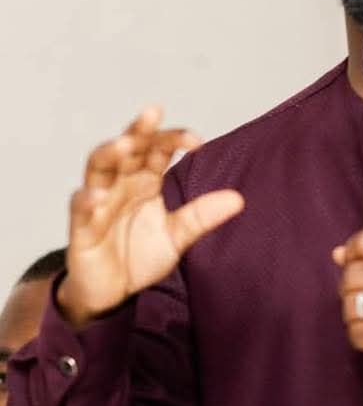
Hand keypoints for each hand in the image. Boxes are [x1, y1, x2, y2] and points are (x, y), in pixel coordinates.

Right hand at [58, 106, 243, 326]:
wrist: (113, 293)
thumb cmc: (140, 255)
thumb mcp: (177, 236)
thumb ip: (202, 216)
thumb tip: (239, 199)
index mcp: (145, 181)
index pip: (157, 149)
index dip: (174, 139)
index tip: (197, 140)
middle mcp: (121, 184)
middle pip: (127, 149)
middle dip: (138, 130)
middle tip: (153, 112)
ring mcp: (99, 203)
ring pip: (98, 168)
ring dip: (109, 153)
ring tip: (124, 144)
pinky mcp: (81, 227)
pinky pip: (80, 208)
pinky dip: (88, 200)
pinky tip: (99, 197)